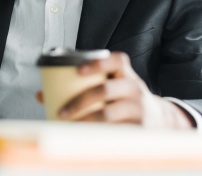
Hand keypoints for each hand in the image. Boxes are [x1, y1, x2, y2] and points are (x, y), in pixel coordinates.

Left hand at [36, 52, 194, 128]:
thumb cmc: (124, 100)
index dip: (98, 63)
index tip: (78, 71)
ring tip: (69, 126)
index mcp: (126, 74)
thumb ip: (82, 86)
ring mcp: (139, 109)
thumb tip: (41, 94)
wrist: (160, 120)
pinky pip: (116, 133)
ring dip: (85, 121)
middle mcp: (135, 88)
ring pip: (109, 114)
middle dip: (80, 101)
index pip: (116, 61)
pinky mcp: (139, 129)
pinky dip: (98, 136)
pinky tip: (85, 140)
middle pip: (106, 90)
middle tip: (62, 112)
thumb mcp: (111, 88)